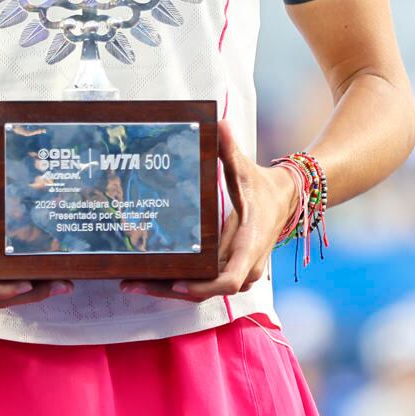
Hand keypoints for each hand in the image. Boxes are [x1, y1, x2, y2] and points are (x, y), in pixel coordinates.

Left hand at [120, 119, 299, 302]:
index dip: (202, 285)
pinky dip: (176, 283)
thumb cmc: (262, 187)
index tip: (177, 283)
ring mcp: (235, 273)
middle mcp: (244, 266)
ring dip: (167, 290)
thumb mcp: (246, 170)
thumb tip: (220, 124)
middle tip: (132, 284)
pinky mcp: (226, 271)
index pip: (229, 279)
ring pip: (201, 292)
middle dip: (168, 290)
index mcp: (249, 245)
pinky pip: (201, 284)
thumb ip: (231, 150)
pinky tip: (148, 278)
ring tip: (131, 283)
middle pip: (205, 291)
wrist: (283, 200)